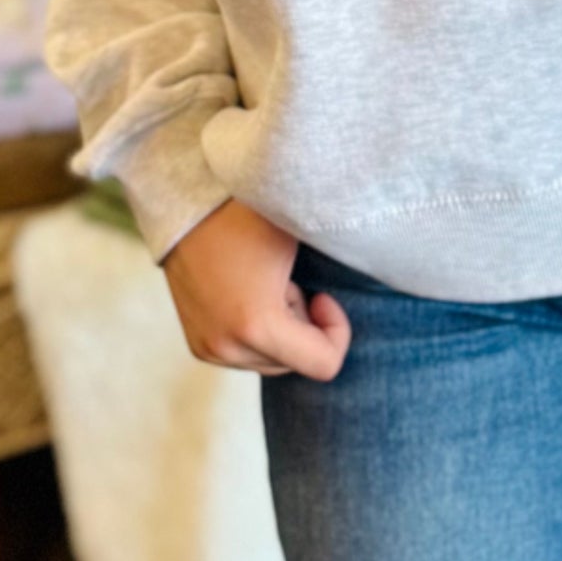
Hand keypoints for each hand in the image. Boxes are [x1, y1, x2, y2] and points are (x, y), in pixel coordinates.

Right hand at [163, 201, 351, 380]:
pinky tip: (245, 290)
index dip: (336, 329)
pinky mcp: (197, 344)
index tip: (323, 294)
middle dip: (302, 324)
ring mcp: (208, 348)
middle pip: (297, 363)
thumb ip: (333, 274)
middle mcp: (226, 346)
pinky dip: (258, 329)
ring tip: (261, 281)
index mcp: (255, 324)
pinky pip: (247, 353)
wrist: (183, 196)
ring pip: (272, 359)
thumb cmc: (250, 209)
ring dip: (280, 327)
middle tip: (285, 278)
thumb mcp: (300, 236)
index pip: (325, 364)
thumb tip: (378, 285)